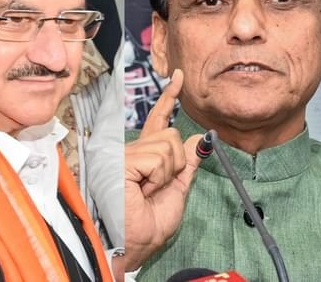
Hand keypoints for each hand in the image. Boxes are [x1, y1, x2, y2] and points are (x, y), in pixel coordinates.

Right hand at [124, 69, 201, 270]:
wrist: (133, 244)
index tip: (178, 77)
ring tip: (147, 191)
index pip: (159, 120)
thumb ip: (186, 165)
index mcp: (145, 156)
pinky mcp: (122, 160)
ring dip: (166, 174)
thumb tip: (198, 139)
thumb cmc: (147, 225)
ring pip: (168, 145)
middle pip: (172, 135)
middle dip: (176, 164)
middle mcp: (132, 150)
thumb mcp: (176, 191)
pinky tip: (142, 190)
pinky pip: (159, 158)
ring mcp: (125, 154)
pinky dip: (158, 178)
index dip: (169, 98)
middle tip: (156, 188)